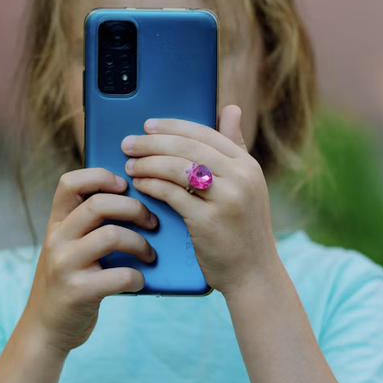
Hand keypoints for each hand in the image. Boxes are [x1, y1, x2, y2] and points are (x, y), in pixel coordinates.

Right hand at [22, 168, 157, 355]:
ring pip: (111, 235)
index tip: (125, 186)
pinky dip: (137, 277)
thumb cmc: (68, 284)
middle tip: (152, 222)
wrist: (44, 330)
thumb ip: (88, 228)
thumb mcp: (67, 250)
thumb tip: (138, 204)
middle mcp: (57, 240)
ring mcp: (65, 266)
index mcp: (55, 225)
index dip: (100, 176)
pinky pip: (119, 275)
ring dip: (141, 244)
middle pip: (99, 204)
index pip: (70, 183)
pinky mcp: (78, 292)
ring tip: (150, 255)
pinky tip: (139, 282)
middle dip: (135, 209)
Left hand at [121, 104, 278, 296]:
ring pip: (177, 167)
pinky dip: (152, 185)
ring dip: (148, 163)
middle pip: (188, 147)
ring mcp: (226, 199)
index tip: (148, 125)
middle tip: (128, 143)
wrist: (253, 273)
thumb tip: (230, 109)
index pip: (206, 133)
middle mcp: (241, 177)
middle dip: (153, 142)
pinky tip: (139, 184)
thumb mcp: (248, 186)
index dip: (173, 126)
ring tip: (130, 164)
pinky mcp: (208, 221)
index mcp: (248, 165)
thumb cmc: (244, 229)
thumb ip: (235, 148)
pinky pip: (172, 194)